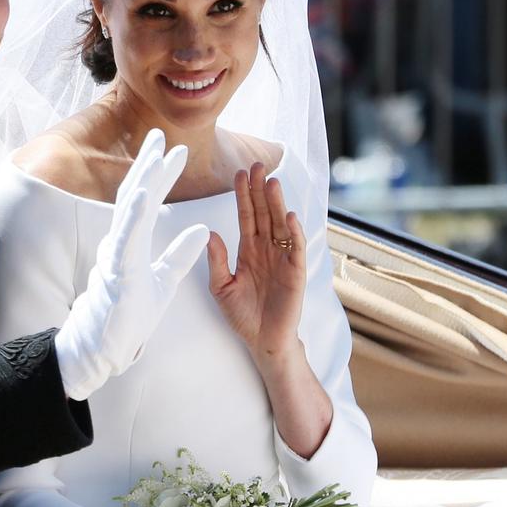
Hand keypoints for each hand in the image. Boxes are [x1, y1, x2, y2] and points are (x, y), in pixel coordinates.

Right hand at [55, 129, 209, 400]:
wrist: (107, 348)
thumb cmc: (129, 316)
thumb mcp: (164, 281)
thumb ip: (180, 255)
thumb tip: (204, 230)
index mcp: (132, 243)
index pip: (147, 202)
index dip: (159, 175)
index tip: (175, 151)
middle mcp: (120, 243)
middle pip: (134, 196)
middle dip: (147, 165)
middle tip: (159, 134)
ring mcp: (116, 256)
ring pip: (129, 211)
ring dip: (142, 181)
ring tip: (155, 155)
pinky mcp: (118, 272)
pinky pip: (126, 239)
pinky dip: (135, 215)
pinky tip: (143, 194)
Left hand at [207, 163, 305, 357]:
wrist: (262, 341)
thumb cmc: (242, 315)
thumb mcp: (221, 287)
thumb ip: (216, 261)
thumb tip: (210, 233)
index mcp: (248, 250)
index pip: (246, 216)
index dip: (243, 195)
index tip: (238, 173)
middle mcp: (266, 249)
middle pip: (264, 213)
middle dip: (260, 190)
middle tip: (257, 164)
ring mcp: (282, 259)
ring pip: (280, 225)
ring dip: (277, 204)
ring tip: (272, 182)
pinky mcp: (296, 272)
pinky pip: (295, 248)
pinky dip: (293, 232)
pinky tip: (289, 216)